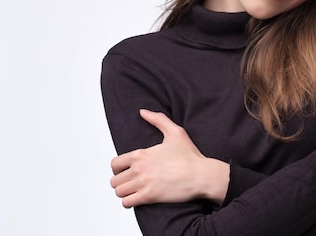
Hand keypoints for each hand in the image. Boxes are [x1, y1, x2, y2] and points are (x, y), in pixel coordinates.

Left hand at [110, 109, 229, 207]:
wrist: (200, 175)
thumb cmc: (190, 156)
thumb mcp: (175, 132)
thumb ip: (158, 120)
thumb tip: (143, 112)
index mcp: (141, 154)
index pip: (115, 164)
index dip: (118, 168)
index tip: (124, 171)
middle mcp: (139, 168)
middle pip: (115, 180)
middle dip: (121, 182)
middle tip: (130, 183)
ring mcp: (143, 183)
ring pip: (119, 192)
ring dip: (124, 192)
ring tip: (133, 191)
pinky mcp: (149, 197)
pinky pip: (127, 203)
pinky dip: (129, 202)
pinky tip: (137, 199)